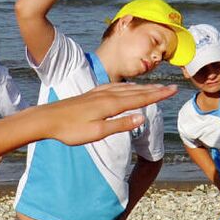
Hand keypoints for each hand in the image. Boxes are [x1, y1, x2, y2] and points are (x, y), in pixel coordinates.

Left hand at [47, 83, 174, 146]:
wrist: (46, 119)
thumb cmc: (70, 130)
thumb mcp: (96, 132)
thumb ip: (120, 125)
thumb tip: (142, 118)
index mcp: (110, 105)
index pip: (140, 99)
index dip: (158, 95)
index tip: (173, 90)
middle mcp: (106, 95)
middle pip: (136, 92)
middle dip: (155, 90)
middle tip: (172, 87)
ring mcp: (98, 93)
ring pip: (126, 88)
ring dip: (142, 88)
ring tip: (155, 87)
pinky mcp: (91, 95)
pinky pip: (115, 87)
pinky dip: (127, 86)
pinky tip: (127, 87)